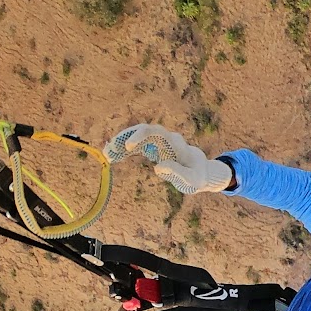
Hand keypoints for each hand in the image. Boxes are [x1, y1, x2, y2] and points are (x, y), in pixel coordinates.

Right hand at [105, 124, 233, 194]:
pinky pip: (137, 146)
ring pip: (137, 137)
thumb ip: (176, 172)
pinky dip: (125, 150)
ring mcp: (159, 143)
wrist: (202, 171)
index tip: (128, 147)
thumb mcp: (191, 179)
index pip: (156, 132)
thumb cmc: (197, 177)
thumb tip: (157, 167)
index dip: (140, 135)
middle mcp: (166, 139)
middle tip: (109, 152)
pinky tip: (112, 156)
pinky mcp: (154, 149)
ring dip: (122, 143)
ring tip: (107, 155)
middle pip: (142, 131)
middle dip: (125, 138)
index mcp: (175, 144)